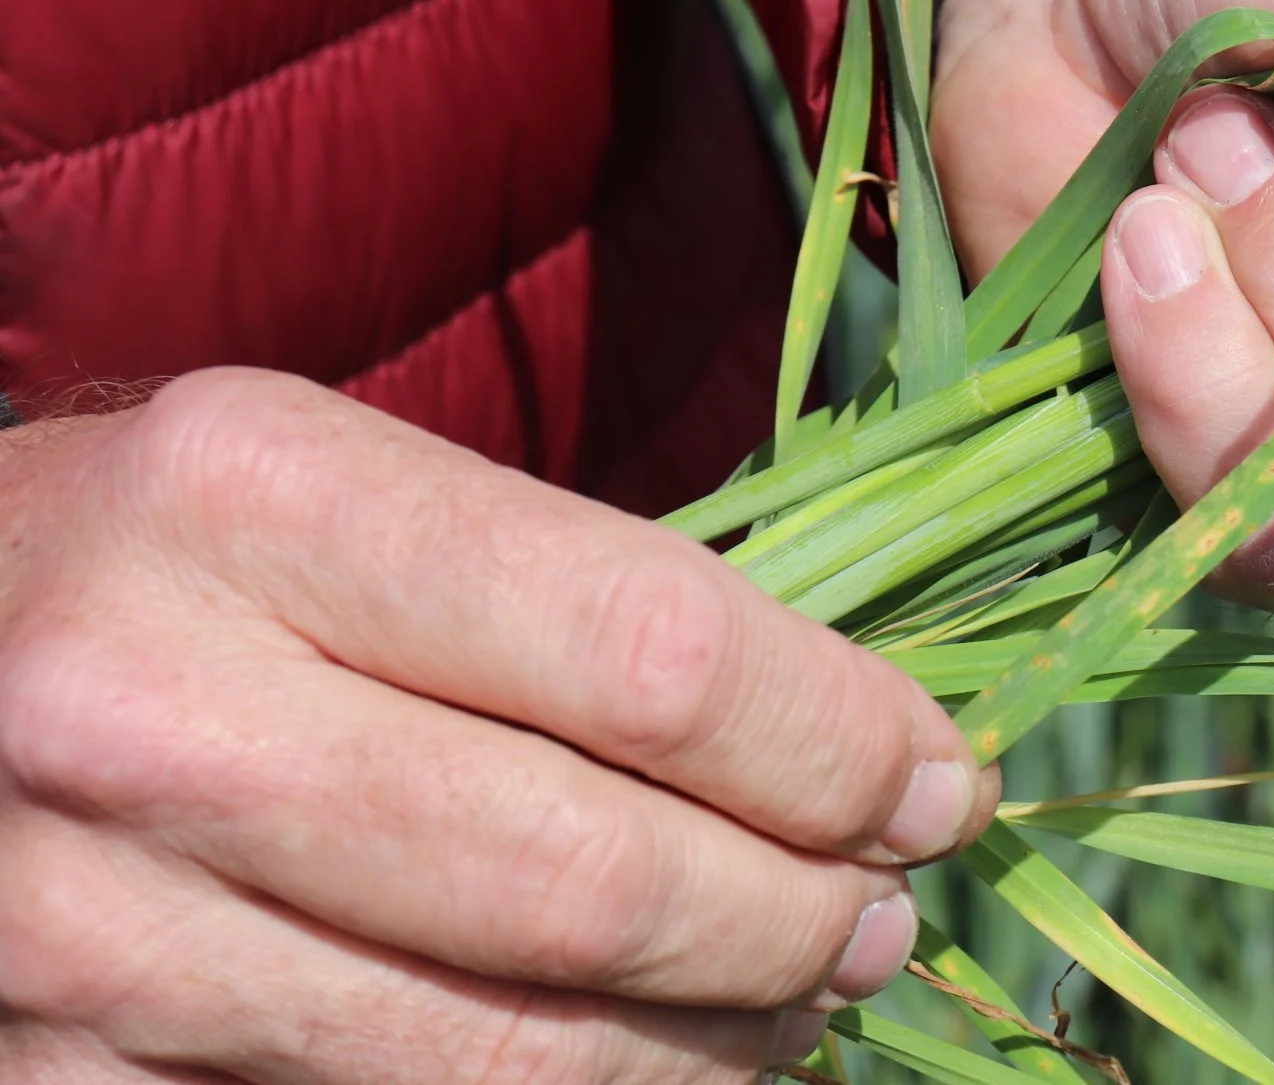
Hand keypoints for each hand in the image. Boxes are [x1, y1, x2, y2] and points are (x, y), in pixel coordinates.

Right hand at [0, 371, 997, 1082]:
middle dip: (800, 918)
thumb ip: (570, 601)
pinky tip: (637, 1065)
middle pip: (597, 881)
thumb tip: (849, 755)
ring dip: (706, 1046)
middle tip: (882, 912)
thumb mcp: (341, 493)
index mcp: (253, 498)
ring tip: (790, 1003)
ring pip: (507, 1055)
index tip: (940, 780)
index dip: (842, 745)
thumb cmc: (159, 562)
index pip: (654, 658)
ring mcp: (84, 926)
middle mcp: (151, 710)